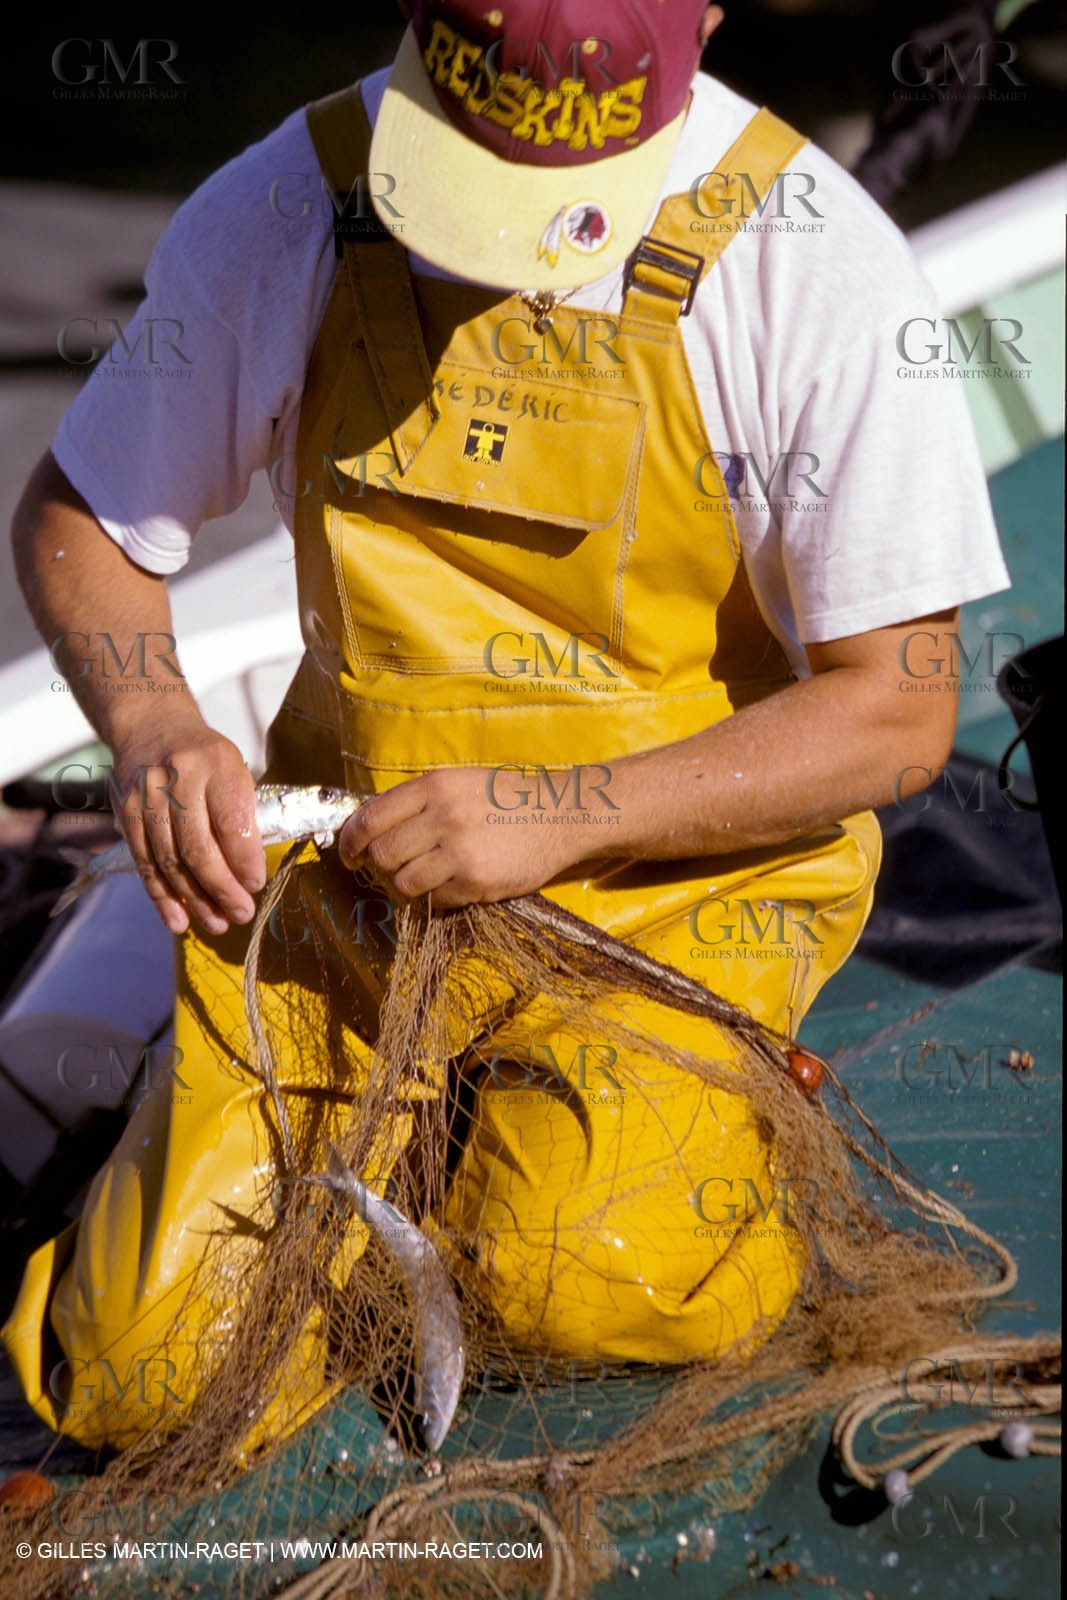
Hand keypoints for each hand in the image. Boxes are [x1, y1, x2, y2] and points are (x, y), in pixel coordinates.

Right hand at [110, 718, 263, 935]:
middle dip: (222, 888)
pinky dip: (162, 897)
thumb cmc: (206, 757)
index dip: (244, 861)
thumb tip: (250, 874)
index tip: (256, 885)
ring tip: (217, 923)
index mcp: (216, 764)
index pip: (231, 822)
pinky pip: (145, 863)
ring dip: (194, 900)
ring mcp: (147, 797)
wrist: (152, 726)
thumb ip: (242, 815)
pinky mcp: (125, 814)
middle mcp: (178, 779)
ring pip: (170, 861)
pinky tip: (179, 921)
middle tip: (241, 913)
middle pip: (198, 847)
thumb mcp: (234, 770)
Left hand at [338, 767, 610, 909]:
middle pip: (383, 854)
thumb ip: (417, 801)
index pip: (371, 818)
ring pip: (402, 882)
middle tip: (393, 867)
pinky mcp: (475, 882)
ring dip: (407, 884)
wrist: (560, 816)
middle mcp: (442, 817)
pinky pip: (434, 899)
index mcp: (434, 787)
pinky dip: (436, 896)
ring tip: (425, 876)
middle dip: (381, 865)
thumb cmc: (505, 798)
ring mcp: (458, 852)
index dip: (350, 841)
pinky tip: (454, 883)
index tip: (349, 854)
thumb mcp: (459, 783)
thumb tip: (370, 827)